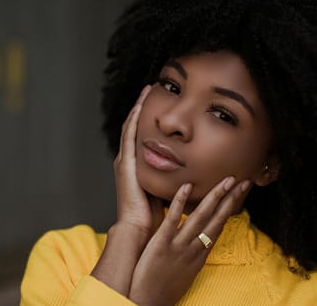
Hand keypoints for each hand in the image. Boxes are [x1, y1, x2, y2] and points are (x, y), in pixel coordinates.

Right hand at [91, 85, 155, 295]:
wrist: (139, 228)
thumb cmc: (153, 215)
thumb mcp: (165, 190)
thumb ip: (173, 177)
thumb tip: (192, 171)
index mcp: (135, 166)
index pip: (141, 135)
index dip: (148, 117)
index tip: (159, 101)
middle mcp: (127, 160)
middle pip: (134, 125)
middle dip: (142, 106)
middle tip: (150, 87)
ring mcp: (124, 160)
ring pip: (130, 125)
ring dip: (138, 106)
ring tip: (146, 89)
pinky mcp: (124, 163)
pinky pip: (129, 135)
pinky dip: (135, 118)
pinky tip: (141, 104)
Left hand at [129, 177, 251, 305]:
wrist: (149, 303)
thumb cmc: (165, 288)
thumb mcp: (188, 271)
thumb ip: (195, 252)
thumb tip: (201, 238)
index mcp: (200, 253)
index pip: (220, 225)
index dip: (231, 208)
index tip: (240, 192)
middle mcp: (194, 248)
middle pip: (217, 219)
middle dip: (231, 198)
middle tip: (243, 180)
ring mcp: (179, 245)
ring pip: (200, 217)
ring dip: (215, 196)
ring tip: (226, 180)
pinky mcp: (161, 244)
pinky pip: (172, 219)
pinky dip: (180, 202)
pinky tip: (186, 187)